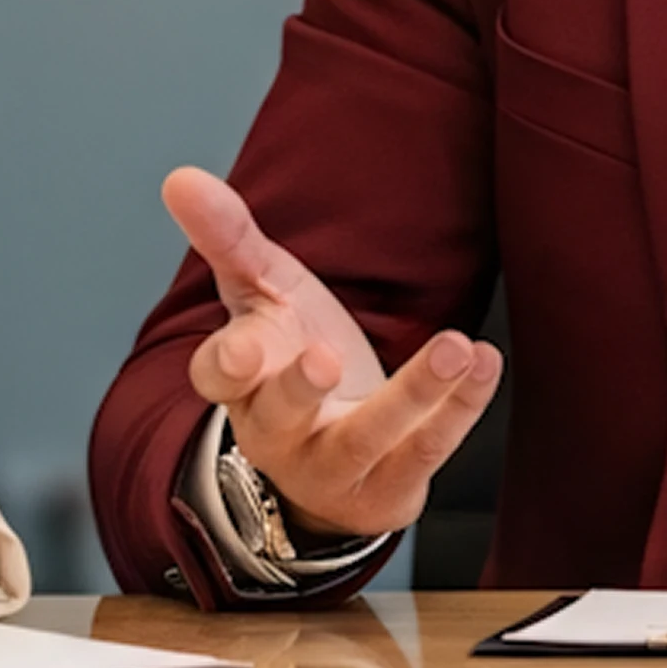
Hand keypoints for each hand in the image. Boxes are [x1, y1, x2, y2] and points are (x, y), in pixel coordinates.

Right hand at [163, 167, 500, 540]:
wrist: (339, 461)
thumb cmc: (290, 357)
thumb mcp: (263, 294)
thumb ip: (228, 237)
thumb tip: (180, 177)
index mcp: (242, 383)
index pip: (217, 377)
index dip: (227, 364)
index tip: (241, 349)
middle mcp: (277, 434)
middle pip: (280, 415)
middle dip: (299, 388)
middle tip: (326, 357)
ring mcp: (333, 469)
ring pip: (366, 439)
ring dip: (415, 393)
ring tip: (458, 345)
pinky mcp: (387, 490)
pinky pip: (424, 452)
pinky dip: (460, 408)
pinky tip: (485, 361)